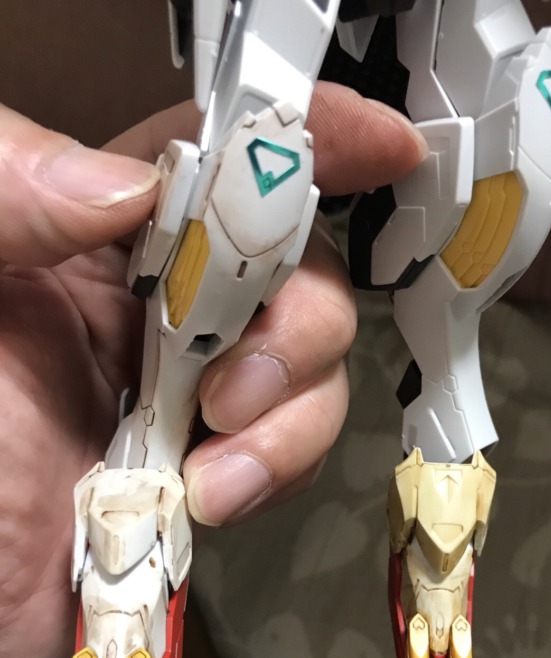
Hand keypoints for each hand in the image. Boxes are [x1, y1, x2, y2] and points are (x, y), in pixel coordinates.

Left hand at [0, 84, 426, 657]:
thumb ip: (11, 201)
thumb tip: (130, 187)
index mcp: (103, 243)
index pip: (218, 162)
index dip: (310, 138)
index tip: (386, 146)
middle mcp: (165, 309)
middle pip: (300, 275)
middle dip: (303, 325)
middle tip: (236, 386)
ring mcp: (194, 396)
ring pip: (313, 372)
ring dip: (293, 417)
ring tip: (214, 469)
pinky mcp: (210, 475)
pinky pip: (289, 457)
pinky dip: (274, 474)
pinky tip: (209, 498)